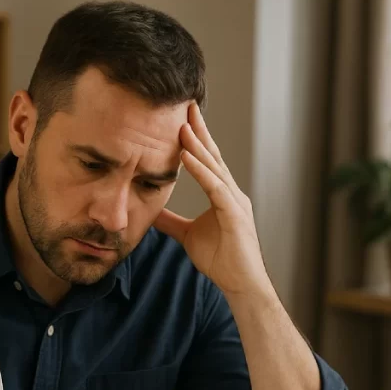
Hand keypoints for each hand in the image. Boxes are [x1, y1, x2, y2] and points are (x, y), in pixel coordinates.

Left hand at [154, 104, 270, 297]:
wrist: (240, 284)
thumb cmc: (221, 260)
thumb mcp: (187, 235)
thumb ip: (171, 221)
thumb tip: (150, 210)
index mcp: (222, 194)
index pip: (207, 160)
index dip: (195, 138)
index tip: (181, 117)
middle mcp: (231, 192)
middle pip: (213, 155)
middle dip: (199, 130)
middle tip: (186, 105)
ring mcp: (235, 202)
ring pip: (214, 167)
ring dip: (198, 145)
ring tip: (183, 125)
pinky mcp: (235, 214)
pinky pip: (216, 187)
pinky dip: (201, 171)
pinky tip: (187, 157)